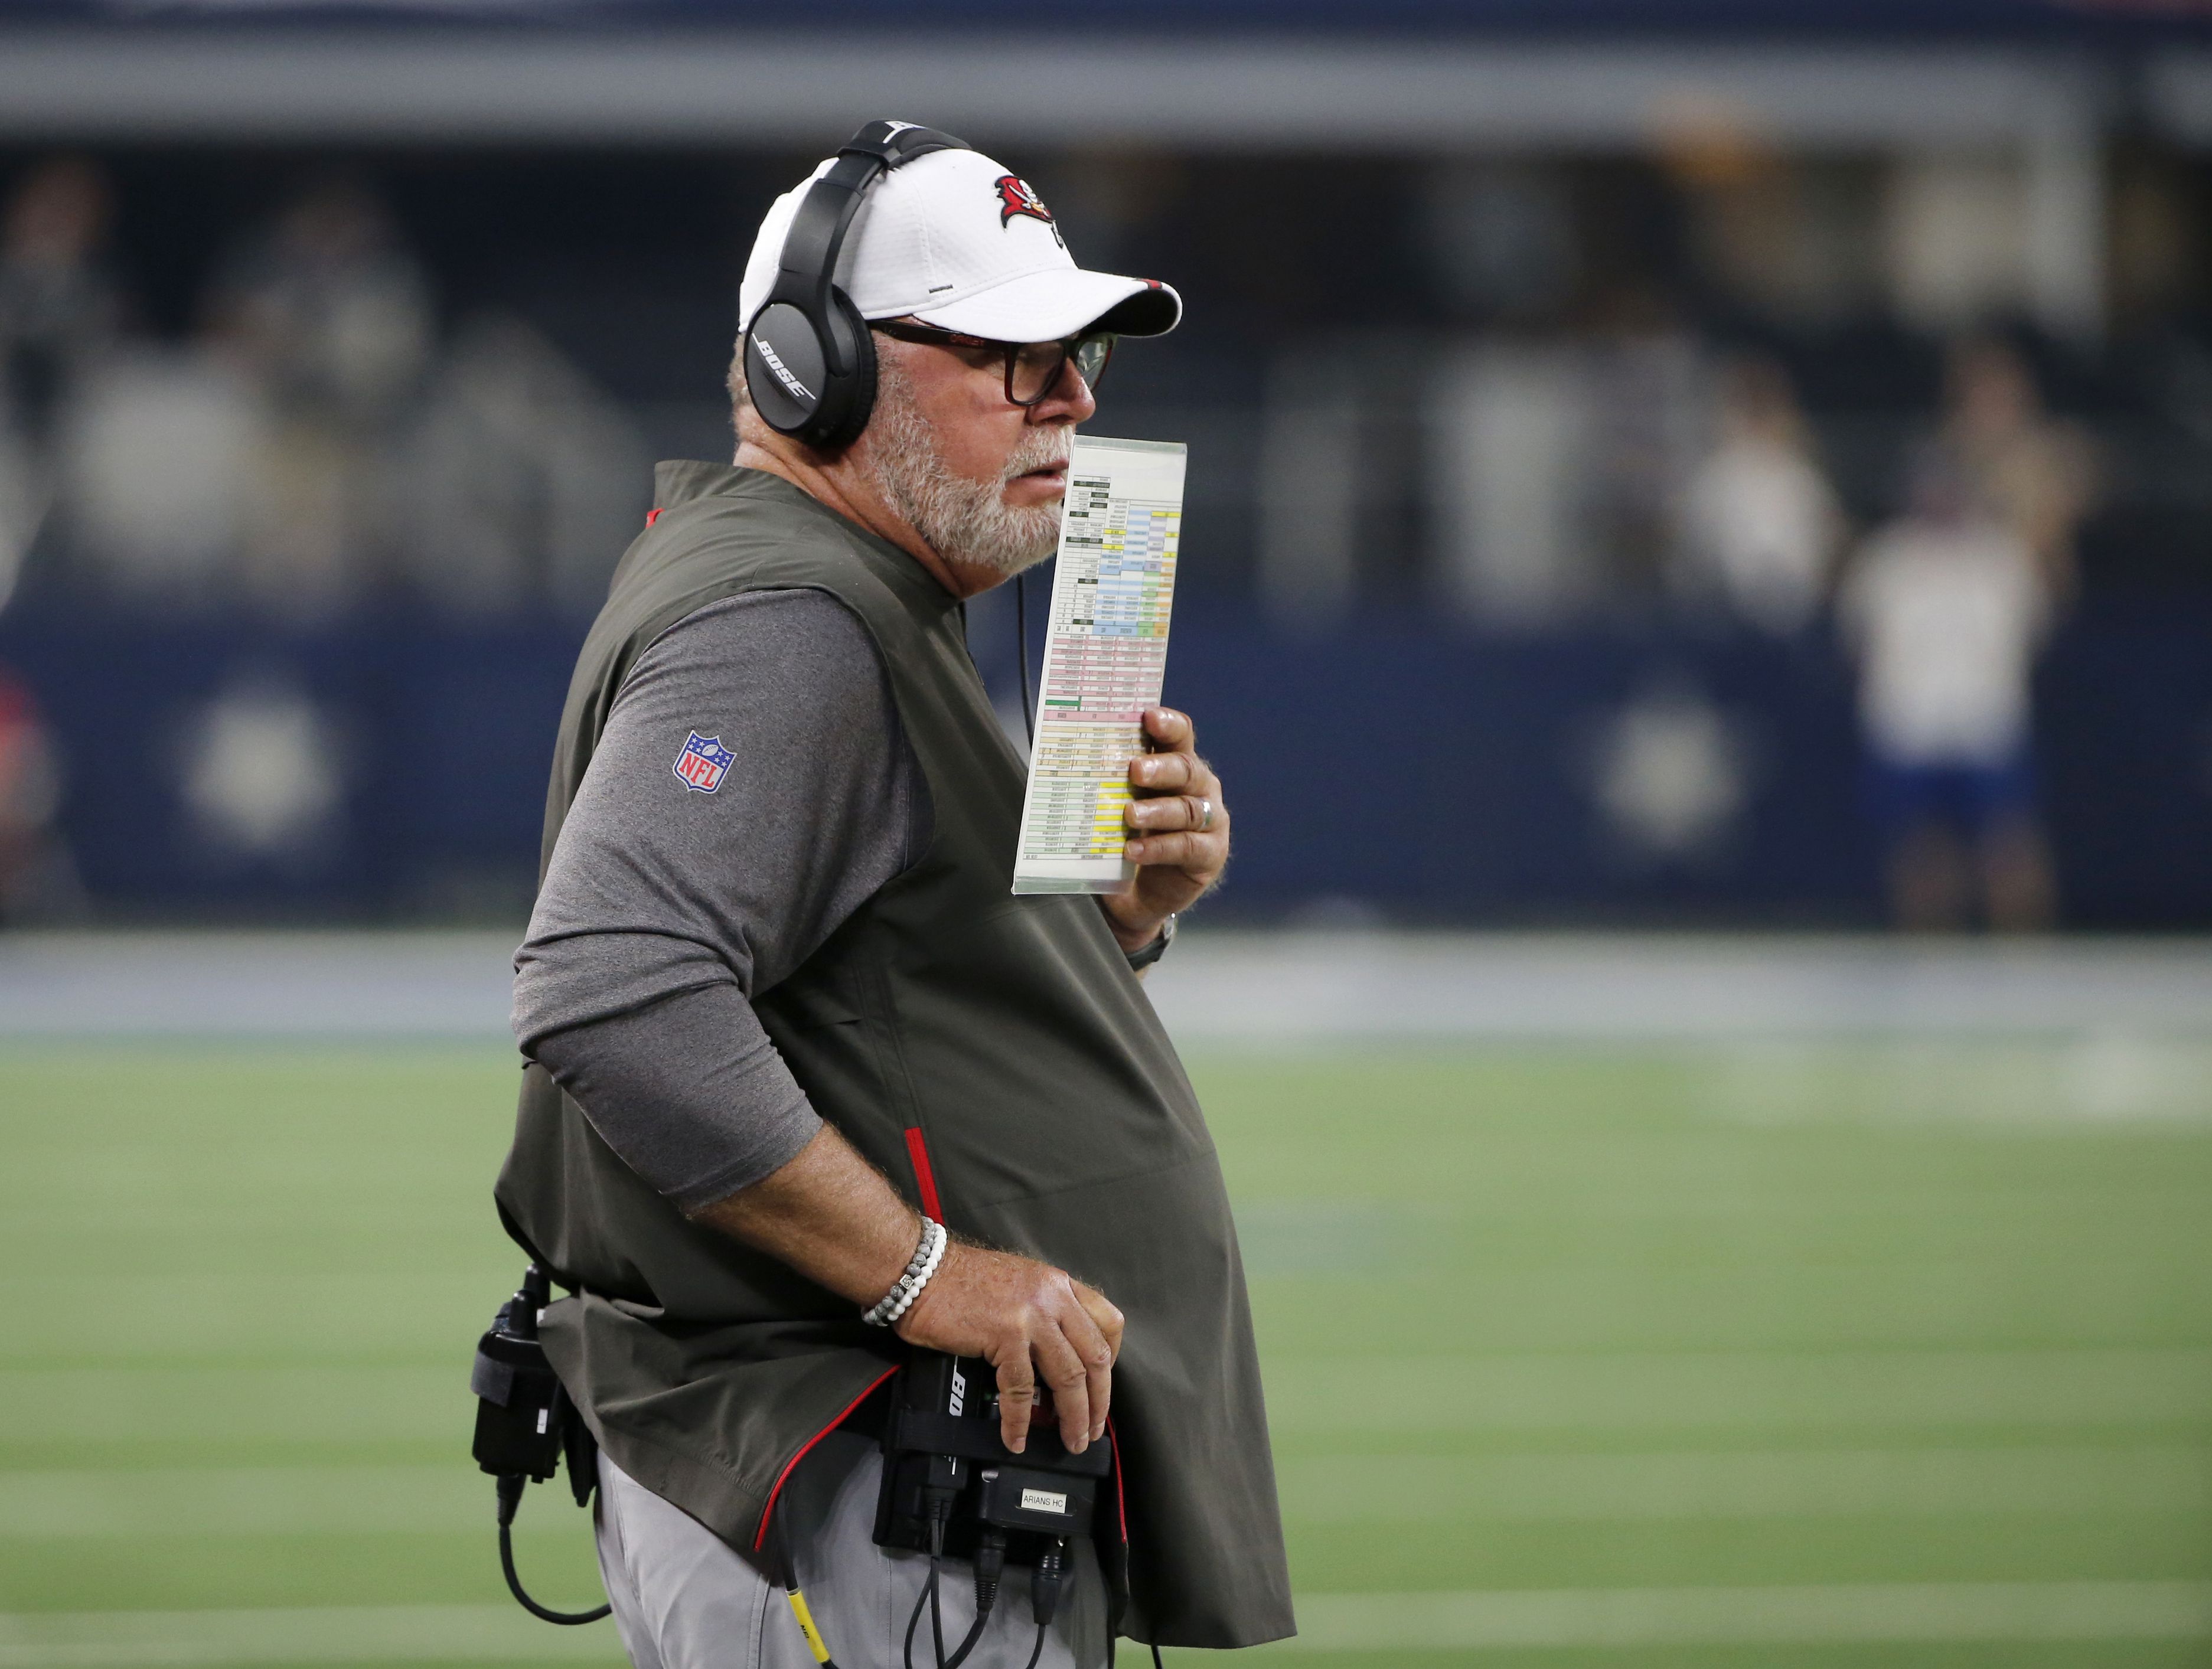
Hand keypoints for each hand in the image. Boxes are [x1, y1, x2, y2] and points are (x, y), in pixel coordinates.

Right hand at [894, 1241, 1124, 1454]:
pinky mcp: (1004, 1335)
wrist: (921, 1268)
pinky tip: (1016, 1437)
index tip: (1101, 1384)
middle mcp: (1052, 1297)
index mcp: (1058, 1284)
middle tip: (1093, 1428)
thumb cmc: (960, 1278)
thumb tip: (1053, 1357)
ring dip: (1073, 1416)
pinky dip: (1020, 1419)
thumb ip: (1043, 1310)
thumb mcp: (1018, 1282)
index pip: (1108, 1321)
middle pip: (1095, 1356)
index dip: (1112, 1359)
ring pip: (1069, 1376)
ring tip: (1071, 1440)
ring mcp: (1031, 1316)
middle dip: (1098, 1400)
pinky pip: (1022, 1388)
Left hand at [1103, 706, 1228, 951]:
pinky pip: (1186, 847)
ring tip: (1129, 816)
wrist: (1138, 894)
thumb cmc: (1127, 836)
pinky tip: (1133, 850)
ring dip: (1157, 811)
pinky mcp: (1209, 855)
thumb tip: (1068, 755)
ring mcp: (1210, 822)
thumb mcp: (1117, 803)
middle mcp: (1200, 789)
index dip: (1168, 725)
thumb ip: (1109, 781)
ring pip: (1188, 810)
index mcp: (1178, 766)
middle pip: (1187, 770)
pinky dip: (1158, 848)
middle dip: (1161, 768)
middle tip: (1134, 770)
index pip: (1180, 736)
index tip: (1148, 716)